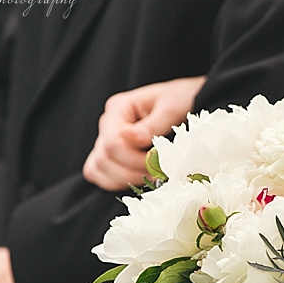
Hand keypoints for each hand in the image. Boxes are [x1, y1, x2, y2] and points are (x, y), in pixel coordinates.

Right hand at [82, 76, 206, 190]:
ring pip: (98, 169)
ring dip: (125, 179)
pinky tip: (139, 177)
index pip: (112, 142)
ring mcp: (105, 139)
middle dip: (132, 171)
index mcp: (119, 108)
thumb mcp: (171, 109)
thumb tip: (129, 137)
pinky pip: (100, 174)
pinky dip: (117, 182)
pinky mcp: (110, 154)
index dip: (134, 159)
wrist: (185, 101)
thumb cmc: (179, 100)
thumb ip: (151, 126)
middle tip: (158, 173)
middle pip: (103, 158)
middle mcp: (108, 124)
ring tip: (151, 175)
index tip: (158, 162)